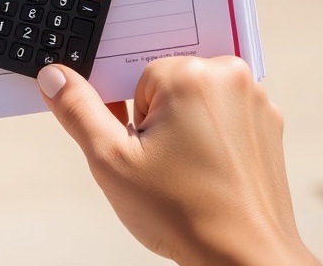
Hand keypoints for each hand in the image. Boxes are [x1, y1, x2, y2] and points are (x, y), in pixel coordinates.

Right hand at [38, 57, 319, 265]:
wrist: (246, 260)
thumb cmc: (188, 215)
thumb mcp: (112, 161)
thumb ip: (78, 111)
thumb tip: (55, 77)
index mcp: (193, 75)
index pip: (135, 76)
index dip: (130, 117)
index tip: (141, 147)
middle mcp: (230, 77)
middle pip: (165, 83)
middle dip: (156, 119)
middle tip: (164, 163)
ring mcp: (255, 100)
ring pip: (193, 98)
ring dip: (183, 127)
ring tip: (186, 171)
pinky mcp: (267, 124)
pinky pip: (221, 114)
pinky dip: (209, 136)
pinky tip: (206, 171)